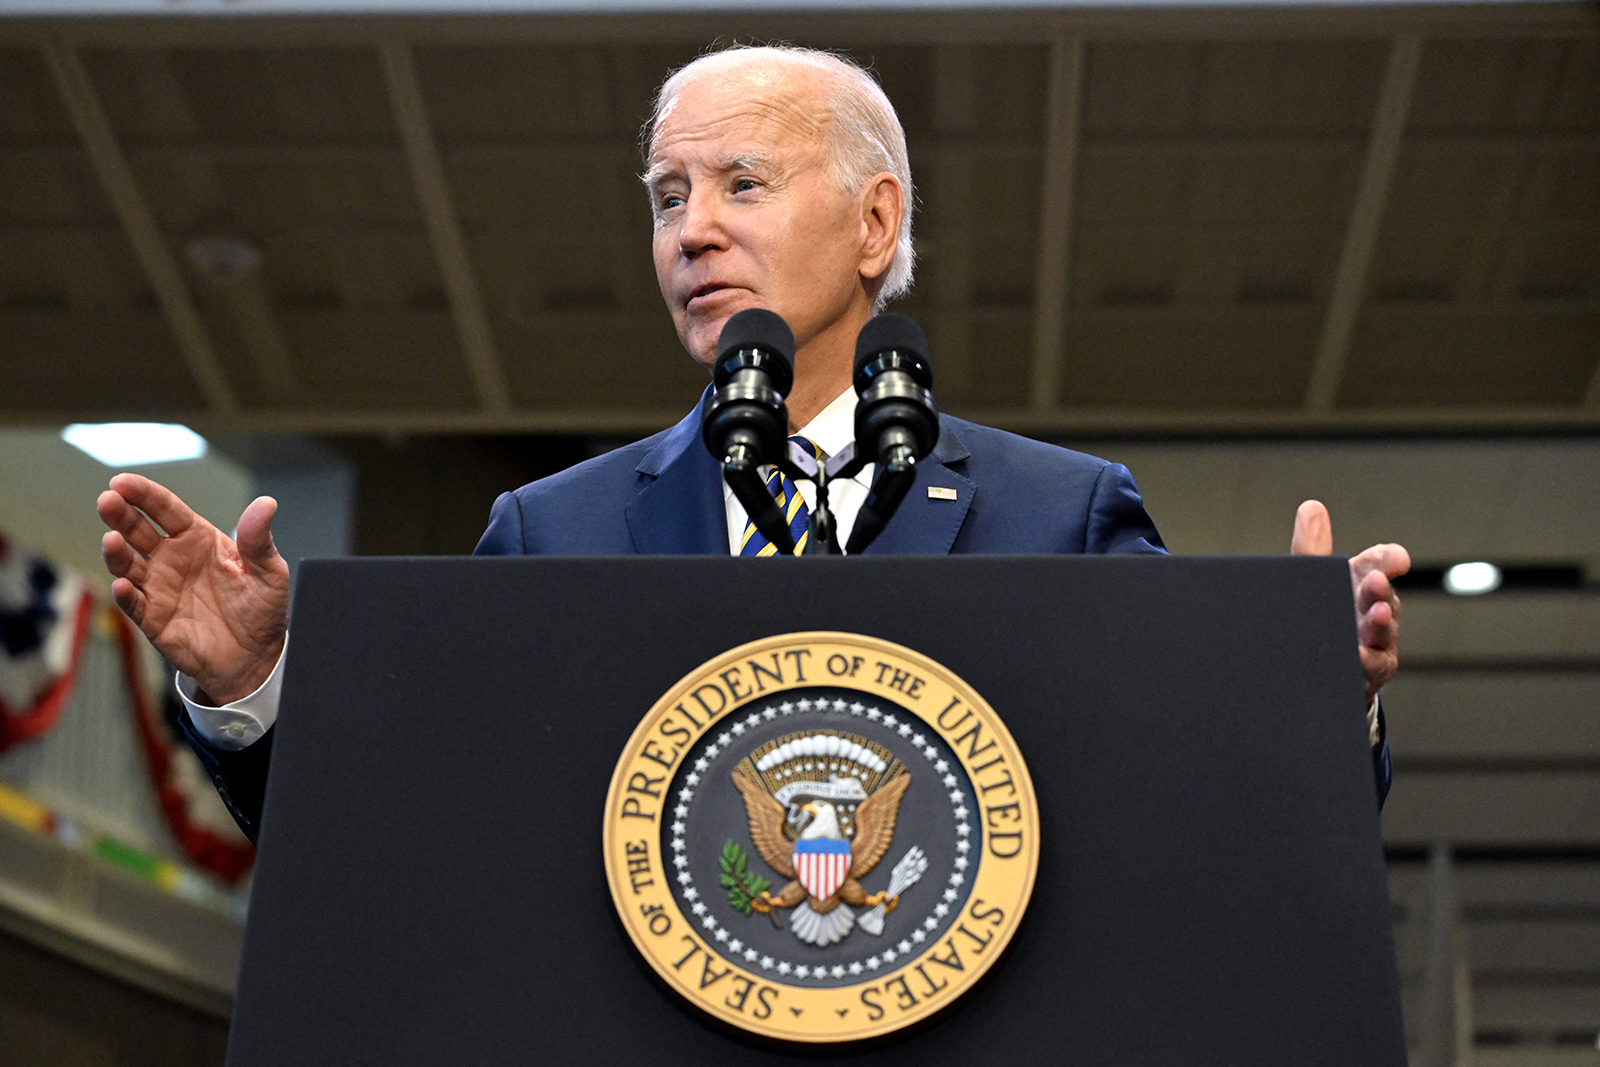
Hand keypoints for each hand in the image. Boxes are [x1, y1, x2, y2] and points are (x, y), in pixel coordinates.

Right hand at [97, 473, 289, 704]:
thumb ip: (259, 540)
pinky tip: (124, 585)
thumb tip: (266, 503)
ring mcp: (159, 588)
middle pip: (138, 531)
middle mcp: (172, 559)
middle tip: (108, 501)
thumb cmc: (261, 609)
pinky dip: (126, 595)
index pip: (166, 510)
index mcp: (198, 539)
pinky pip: (134, 605)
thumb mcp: (269, 572)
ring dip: (117, 553)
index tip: (122, 482)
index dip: (144, 495)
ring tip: (112, 540)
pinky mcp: (154, 619)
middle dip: (121, 515)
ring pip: (128, 565)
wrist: (256, 657)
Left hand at [1291, 500, 1409, 699]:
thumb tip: (1311, 507)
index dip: (1387, 559)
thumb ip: (1311, 550)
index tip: (1395, 557)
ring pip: (1384, 633)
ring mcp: (1375, 643)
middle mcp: (1373, 611)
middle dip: (1380, 589)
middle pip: (1383, 597)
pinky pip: (1374, 667)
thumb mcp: (1311, 584)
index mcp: (1360, 584)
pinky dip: (1368, 661)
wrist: (1313, 669)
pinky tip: (1358, 655)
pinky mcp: (1370, 672)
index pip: (1379, 564)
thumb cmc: (1322, 618)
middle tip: (1375, 581)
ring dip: (1381, 623)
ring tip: (1376, 615)